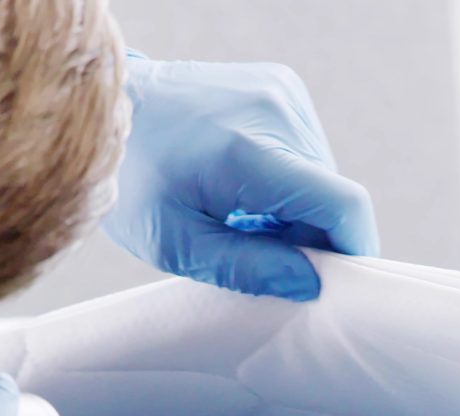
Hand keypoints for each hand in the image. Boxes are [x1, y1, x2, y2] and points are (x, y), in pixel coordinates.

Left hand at [105, 56, 380, 301]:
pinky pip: (303, 150)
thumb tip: (310, 284)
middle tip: (252, 251)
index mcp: (252, 152)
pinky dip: (283, 180)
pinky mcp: (278, 86)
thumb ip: (246, 269)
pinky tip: (240, 186)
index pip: (343, 205)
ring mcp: (281, 91)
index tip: (335, 285)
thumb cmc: (132, 177)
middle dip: (306, 237)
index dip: (352, 252)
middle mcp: (277, 110)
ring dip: (293, 210)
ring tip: (237, 216)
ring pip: (319, 177)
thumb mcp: (176, 242)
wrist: (106, 108)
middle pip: (330, 197)